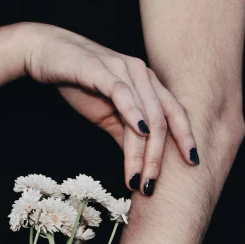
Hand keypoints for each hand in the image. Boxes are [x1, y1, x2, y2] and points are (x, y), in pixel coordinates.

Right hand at [21, 22, 199, 193]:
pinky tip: (137, 132)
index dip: (186, 138)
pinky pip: (121, 92)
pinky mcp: (99, 70)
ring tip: (136, 179)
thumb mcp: (108, 116)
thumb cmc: (80, 84)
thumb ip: (127, 135)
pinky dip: (132, 112)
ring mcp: (122, 70)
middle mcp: (141, 75)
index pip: (175, 113)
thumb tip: (142, 164)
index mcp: (147, 85)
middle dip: (157, 159)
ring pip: (143, 114)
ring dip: (141, 151)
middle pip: (161, 120)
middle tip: (150, 188)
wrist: (51, 56)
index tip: (193, 164)